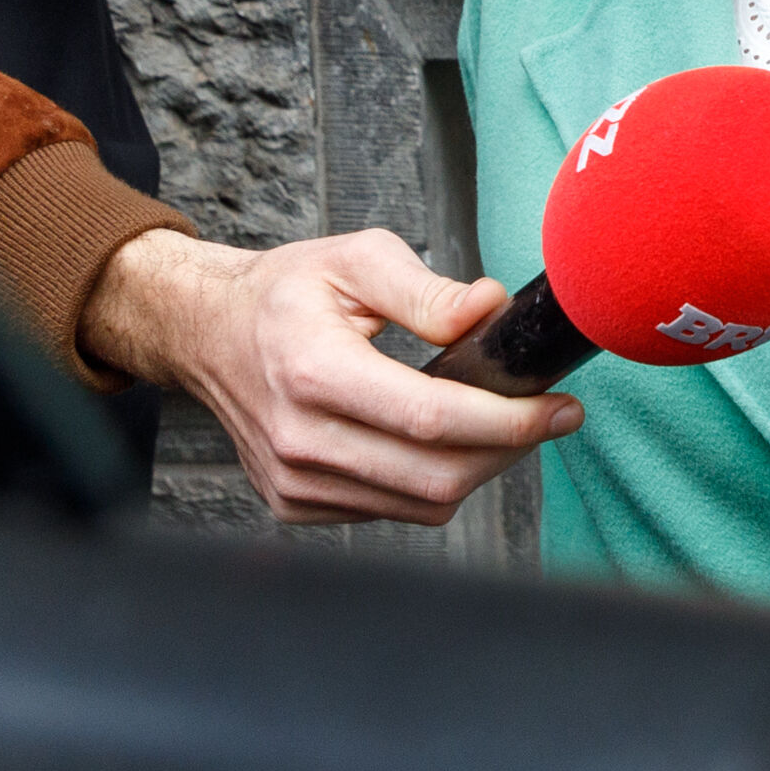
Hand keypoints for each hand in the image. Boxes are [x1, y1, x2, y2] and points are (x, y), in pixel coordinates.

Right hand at [78, 227, 577, 524]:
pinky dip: (432, 483)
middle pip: (437, 476)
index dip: (510, 421)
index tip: (561, 408)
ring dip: (478, 469)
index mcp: (313, 372)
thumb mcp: (356, 259)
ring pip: (423, 504)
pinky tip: (439, 441)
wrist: (208, 334)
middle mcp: (299, 440)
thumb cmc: (285, 293)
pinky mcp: (297, 505)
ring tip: (497, 423)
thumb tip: (492, 312)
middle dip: (510, 450)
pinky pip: (393, 511)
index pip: (433, 419)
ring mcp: (294, 482)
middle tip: (547, 416)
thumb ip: (428, 290)